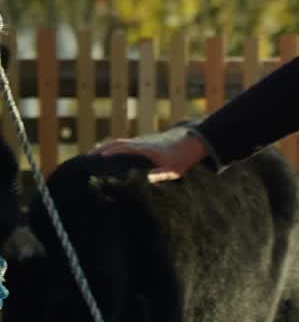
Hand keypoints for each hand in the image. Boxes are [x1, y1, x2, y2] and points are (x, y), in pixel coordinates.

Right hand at [91, 129, 207, 182]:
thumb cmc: (181, 159)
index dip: (108, 153)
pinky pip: (124, 146)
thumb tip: (146, 178)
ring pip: (118, 144)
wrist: (191, 143)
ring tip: (90, 158)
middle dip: (100, 150)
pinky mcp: (142, 145)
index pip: (122, 149)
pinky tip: (107, 157)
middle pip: (115, 144)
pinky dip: (113, 149)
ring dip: (104, 149)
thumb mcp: (173, 169)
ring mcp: (140, 143)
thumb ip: (160, 174)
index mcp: (144, 149)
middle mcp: (139, 144)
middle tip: (85, 159)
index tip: (94, 159)